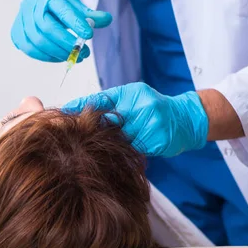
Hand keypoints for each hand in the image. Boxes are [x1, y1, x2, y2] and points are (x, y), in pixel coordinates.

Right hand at [11, 0, 111, 61]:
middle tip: (83, 53)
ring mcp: (21, 21)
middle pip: (47, 28)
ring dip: (58, 53)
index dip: (74, 23)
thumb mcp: (75, 5)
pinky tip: (59, 56)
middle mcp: (31, 7)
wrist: (36, 2)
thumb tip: (106, 20)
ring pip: (38, 42)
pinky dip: (47, 57)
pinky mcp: (16, 34)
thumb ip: (90, 14)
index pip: (61, 10)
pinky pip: (31, 50)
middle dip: (66, 43)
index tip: (89, 35)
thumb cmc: (57, 5)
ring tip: (74, 57)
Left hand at [63, 82, 208, 156]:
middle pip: (108, 123)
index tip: (61, 116)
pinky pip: (133, 150)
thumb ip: (107, 101)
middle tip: (75, 137)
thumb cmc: (153, 107)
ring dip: (108, 144)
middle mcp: (143, 106)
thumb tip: (74, 107)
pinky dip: (124, 152)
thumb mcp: (131, 96)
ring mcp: (152, 124)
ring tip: (96, 148)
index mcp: (133, 93)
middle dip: (93, 130)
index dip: (80, 109)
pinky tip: (117, 154)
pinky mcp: (158, 142)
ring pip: (119, 139)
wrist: (186, 119)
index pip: (101, 101)